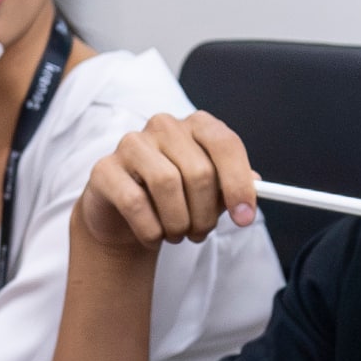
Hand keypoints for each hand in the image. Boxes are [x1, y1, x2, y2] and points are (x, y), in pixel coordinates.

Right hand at [73, 109, 258, 258]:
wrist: (125, 215)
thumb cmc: (175, 199)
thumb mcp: (211, 193)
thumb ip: (234, 187)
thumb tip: (256, 188)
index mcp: (196, 125)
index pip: (225, 143)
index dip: (239, 184)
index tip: (245, 218)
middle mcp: (164, 126)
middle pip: (199, 172)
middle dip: (205, 214)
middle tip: (200, 233)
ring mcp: (131, 144)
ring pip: (167, 185)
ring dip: (178, 223)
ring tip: (177, 234)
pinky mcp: (105, 169)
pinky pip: (135, 203)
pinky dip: (151, 230)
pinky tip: (152, 236)